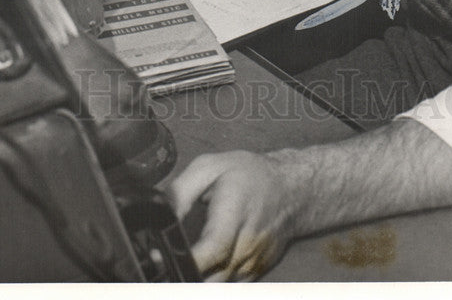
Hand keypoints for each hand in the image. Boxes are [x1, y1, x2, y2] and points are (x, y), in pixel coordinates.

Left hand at [168, 150, 298, 281]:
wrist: (291, 190)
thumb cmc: (250, 175)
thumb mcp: (211, 166)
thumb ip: (181, 191)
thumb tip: (160, 215)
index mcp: (235, 211)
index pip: (214, 248)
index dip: (187, 259)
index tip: (162, 256)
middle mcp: (247, 243)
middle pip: (211, 276)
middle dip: (184, 272)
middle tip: (165, 260)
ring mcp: (252, 262)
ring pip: (216, 285)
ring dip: (197, 277)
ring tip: (181, 261)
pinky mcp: (253, 274)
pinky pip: (226, 285)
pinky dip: (211, 279)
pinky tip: (202, 265)